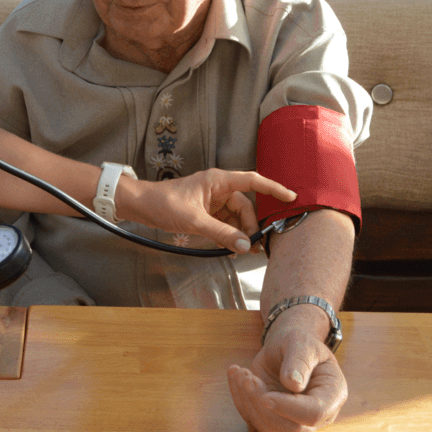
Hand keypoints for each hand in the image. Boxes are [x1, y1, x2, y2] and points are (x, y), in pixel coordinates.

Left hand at [119, 170, 294, 253]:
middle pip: (245, 206)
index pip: (252, 181)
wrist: (141, 207)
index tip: (290, 197)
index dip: (273, 189)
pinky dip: (230, 235)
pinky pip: (226, 223)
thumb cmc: (163, 204)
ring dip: (241, 233)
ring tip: (243, 250)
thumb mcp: (194, 221)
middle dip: (251, 226)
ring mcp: (213, 201)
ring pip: (236, 217)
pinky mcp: (207, 212)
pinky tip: (231, 247)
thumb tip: (245, 244)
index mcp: (218, 181)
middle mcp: (218, 189)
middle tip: (254, 246)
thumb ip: (221, 233)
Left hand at [226, 310, 346, 431]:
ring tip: (240, 372)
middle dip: (262, 405)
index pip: (314, 413)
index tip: (265, 395)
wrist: (287, 346)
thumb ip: (300, 361)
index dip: (288, 408)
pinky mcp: (272, 418)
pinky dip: (240, 398)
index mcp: (332, 395)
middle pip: (290, 428)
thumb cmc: (299, 343)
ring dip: (248, 402)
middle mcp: (316, 415)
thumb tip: (293, 385)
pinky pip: (253, 419)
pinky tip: (235, 375)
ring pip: (269, 428)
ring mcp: (294, 420)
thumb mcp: (302, 343)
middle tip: (247, 377)